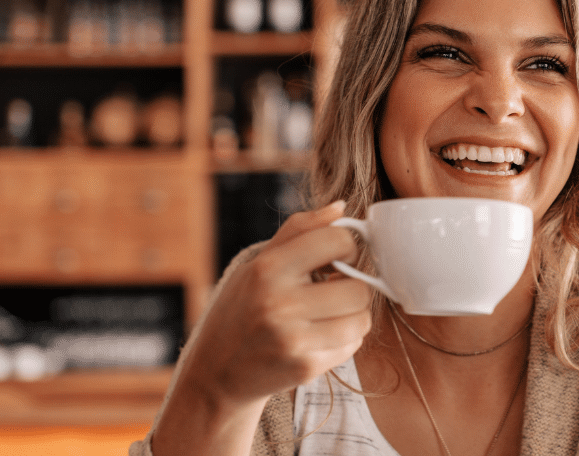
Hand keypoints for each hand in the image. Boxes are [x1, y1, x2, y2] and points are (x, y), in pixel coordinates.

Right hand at [177, 199, 371, 409]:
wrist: (216, 371)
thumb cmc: (242, 309)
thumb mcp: (259, 263)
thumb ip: (300, 230)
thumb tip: (341, 207)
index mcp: (268, 269)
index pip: (337, 240)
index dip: (346, 246)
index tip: (337, 257)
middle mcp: (280, 304)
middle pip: (358, 287)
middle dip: (353, 286)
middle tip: (335, 288)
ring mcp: (294, 339)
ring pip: (362, 319)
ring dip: (353, 315)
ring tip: (331, 313)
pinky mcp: (305, 368)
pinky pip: (352, 345)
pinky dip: (344, 339)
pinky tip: (321, 336)